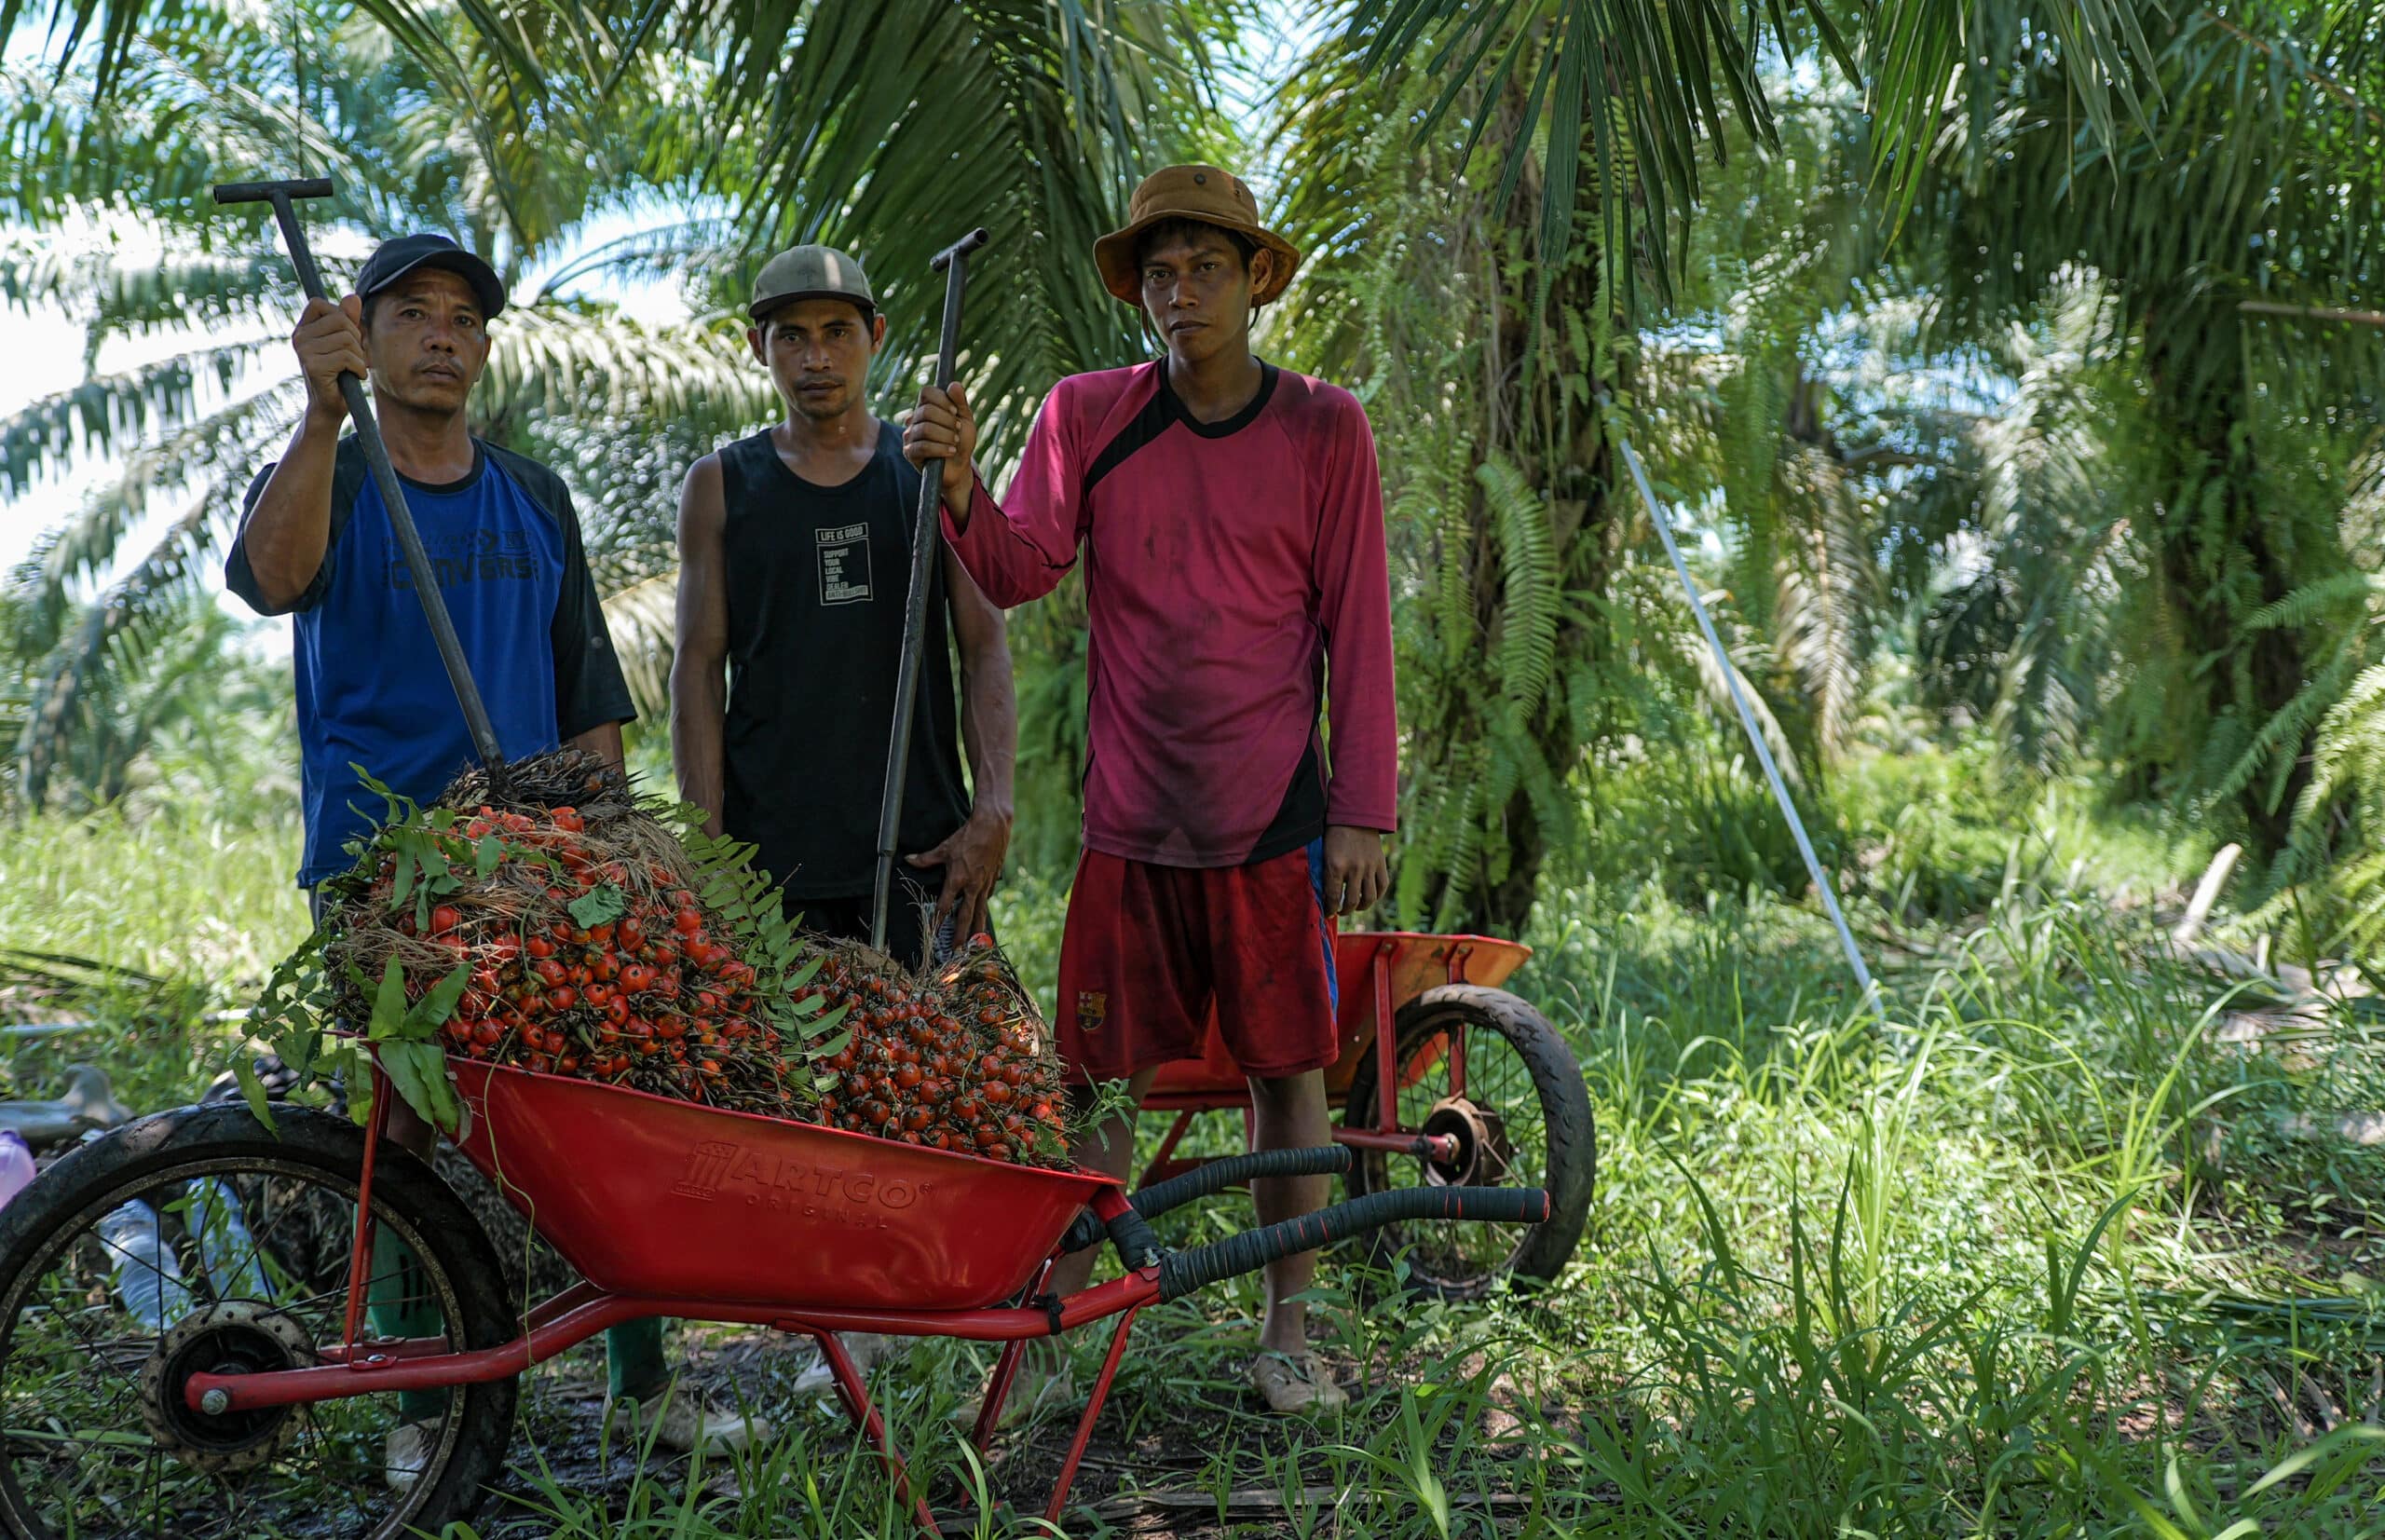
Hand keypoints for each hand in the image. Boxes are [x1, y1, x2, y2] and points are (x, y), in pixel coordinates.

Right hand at [292, 294, 367, 427]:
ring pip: (347, 339)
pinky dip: (359, 368)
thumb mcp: (346, 343)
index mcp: (303, 329)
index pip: (319, 304)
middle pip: (341, 320)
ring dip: (359, 356)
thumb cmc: (340, 374)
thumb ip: (348, 320)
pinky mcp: (313, 366)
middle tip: (352, 358)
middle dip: (356, 340)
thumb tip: (353, 296)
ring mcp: (304, 351)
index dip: (340, 317)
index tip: (344, 337)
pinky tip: (353, 376)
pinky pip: (348, 357)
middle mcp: (299, 338)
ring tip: (351, 368)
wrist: (330, 406)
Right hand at [902, 381, 977, 512]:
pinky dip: (940, 448)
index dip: (942, 399)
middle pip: (926, 410)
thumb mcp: (966, 420)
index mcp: (926, 407)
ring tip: (955, 443)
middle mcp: (914, 419)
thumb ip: (960, 402)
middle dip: (947, 421)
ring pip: (925, 429)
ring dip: (946, 435)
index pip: (926, 392)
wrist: (959, 468)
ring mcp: (910, 436)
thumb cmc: (961, 442)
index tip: (956, 411)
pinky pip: (922, 446)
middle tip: (958, 430)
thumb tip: (954, 384)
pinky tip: (951, 451)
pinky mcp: (909, 453)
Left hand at [907, 803, 1011, 939]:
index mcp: (957, 879)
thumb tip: (909, 859)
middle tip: (958, 952)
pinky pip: (987, 897)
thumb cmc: (967, 836)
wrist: (993, 827)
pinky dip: (984, 907)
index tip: (933, 934)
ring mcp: (984, 884)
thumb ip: (926, 858)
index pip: (944, 906)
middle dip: (961, 936)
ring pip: (980, 912)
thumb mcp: (944, 848)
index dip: (937, 921)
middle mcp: (972, 886)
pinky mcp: (993, 880)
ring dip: (977, 929)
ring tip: (977, 944)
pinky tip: (982, 913)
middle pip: (965, 917)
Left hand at [1319, 825, 1387, 917]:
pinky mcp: (1380, 863)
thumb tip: (1324, 895)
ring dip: (1361, 907)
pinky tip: (1368, 897)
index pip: (1333, 897)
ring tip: (1355, 907)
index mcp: (1336, 865)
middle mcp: (1354, 868)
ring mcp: (1369, 866)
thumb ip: (1325, 873)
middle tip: (1339, 911)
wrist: (1355, 814)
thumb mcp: (1324, 853)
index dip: (1330, 909)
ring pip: (1369, 898)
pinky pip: (1382, 887)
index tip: (1328, 913)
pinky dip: (1376, 896)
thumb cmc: (1333, 834)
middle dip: (1344, 910)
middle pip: (1352, 901)